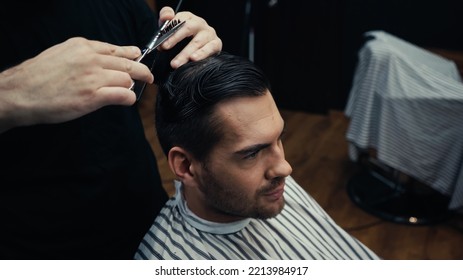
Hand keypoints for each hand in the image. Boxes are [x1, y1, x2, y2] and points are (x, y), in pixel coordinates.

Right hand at [0, 37, 153, 132]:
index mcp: (83, 46)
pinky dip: (129, 98)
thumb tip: (105, 57)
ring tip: (129, 91)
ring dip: (131, 86)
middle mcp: (91, 59)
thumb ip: (85, 54)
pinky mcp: (93, 96)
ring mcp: (93, 77)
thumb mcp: (62, 53)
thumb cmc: (40, 76)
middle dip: (142, 70)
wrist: (21, 93)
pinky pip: (123, 95)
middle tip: (149, 76)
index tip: (138, 58)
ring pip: (127, 79)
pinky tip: (127, 100)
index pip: (117, 49)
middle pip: (128, 63)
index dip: (131, 55)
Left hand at [158, 6, 222, 67]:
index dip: (168, 27)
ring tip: (176, 63)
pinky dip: (202, 54)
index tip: (160, 40)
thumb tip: (166, 18)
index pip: (178, 18)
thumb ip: (165, 22)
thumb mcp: (171, 31)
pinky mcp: (216, 44)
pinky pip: (210, 48)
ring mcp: (209, 33)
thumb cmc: (182, 41)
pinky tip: (194, 59)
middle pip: (188, 28)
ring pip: (197, 42)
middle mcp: (199, 23)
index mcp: (188, 18)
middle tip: (164, 48)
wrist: (198, 53)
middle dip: (175, 38)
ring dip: (185, 53)